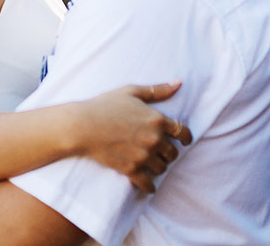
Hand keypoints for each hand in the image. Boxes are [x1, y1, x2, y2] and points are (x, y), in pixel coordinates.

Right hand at [71, 81, 191, 192]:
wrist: (83, 125)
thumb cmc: (105, 105)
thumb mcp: (131, 91)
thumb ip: (157, 90)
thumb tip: (179, 82)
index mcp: (156, 119)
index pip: (183, 132)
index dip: (186, 137)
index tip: (183, 140)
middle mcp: (154, 140)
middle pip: (173, 153)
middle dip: (169, 152)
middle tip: (161, 150)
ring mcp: (143, 156)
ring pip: (162, 168)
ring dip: (158, 166)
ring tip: (150, 162)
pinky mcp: (132, 170)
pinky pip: (149, 184)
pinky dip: (150, 185)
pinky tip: (147, 183)